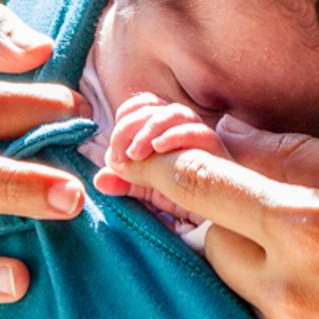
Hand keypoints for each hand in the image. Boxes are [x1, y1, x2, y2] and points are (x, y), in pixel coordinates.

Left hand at [92, 92, 227, 201]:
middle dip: (131, 127)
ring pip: (174, 113)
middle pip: (154, 106)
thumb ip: (125, 183)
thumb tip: (99, 178)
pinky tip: (159, 148)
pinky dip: (174, 136)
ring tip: (137, 153)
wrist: (219, 214)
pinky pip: (197, 131)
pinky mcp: (215, 149)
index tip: (115, 149)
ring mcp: (200, 135)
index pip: (142, 104)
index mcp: (164, 128)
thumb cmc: (185, 197)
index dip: (125, 118)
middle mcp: (182, 126)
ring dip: (150, 129)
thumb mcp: (147, 191)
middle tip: (122, 155)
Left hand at [113, 117, 318, 318]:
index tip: (132, 146)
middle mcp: (286, 288)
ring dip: (245, 251)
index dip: (155, 159)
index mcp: (309, 225)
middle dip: (217, 206)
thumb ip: (308, 154)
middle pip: (204, 233)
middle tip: (255, 190)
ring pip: (229, 281)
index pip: (196, 183)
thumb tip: (234, 134)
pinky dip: (271, 293)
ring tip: (310, 241)